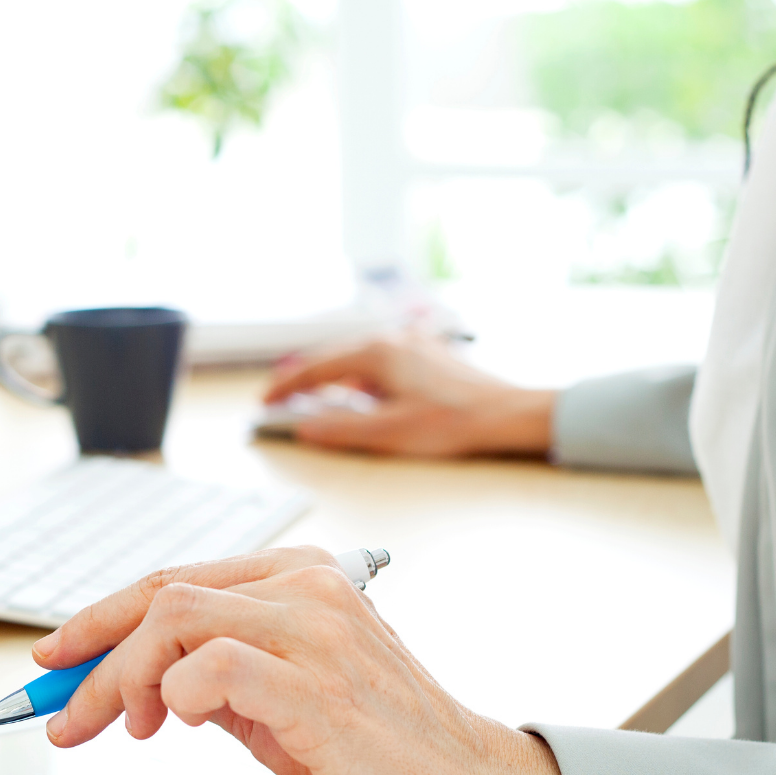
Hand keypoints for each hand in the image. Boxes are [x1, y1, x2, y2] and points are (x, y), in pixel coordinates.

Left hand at [32, 546, 579, 774]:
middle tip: (63, 712)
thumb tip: (139, 680)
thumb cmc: (384, 745)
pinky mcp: (318, 684)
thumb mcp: (287, 694)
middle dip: (93, 654)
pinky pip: (212, 668)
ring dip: (125, 679)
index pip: (176, 579)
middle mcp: (307, 585)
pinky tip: (181, 724)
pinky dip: (176, 695)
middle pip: (163, 594)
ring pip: (175, 620)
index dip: (102, 616)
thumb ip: (221, 673)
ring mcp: (316, 628)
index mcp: (301, 574)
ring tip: (126, 728)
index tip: (55, 655)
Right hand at [263, 335, 556, 456]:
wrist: (509, 414)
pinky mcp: (428, 357)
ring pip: (358, 360)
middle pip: (334, 358)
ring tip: (315, 401)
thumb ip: (341, 429)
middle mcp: (393, 340)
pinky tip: (362, 397)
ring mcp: (412, 346)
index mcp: (378, 353)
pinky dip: (360, 380)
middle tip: (281, 400)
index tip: (266, 402)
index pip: (317, 368)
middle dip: (306, 381)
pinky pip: (381, 364)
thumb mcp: (390, 433)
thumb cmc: (455, 422)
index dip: (287, 387)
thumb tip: (305, 427)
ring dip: (334, 381)